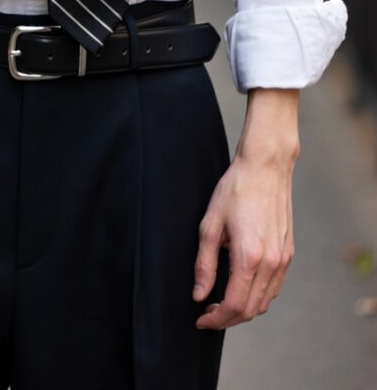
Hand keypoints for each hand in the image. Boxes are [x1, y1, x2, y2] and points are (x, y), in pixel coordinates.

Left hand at [192, 144, 297, 329]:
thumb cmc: (235, 190)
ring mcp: (283, 260)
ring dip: (243, 310)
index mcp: (249, 257)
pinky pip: (274, 287)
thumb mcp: (210, 225)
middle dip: (227, 319)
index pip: (234, 306)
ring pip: (264, 302)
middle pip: (250, 310)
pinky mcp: (288, 253)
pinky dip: (257, 296)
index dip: (215, 319)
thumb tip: (199, 294)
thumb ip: (204, 264)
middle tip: (207, 312)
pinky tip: (241, 286)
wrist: (266, 168)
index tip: (200, 319)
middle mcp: (271, 263)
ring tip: (221, 301)